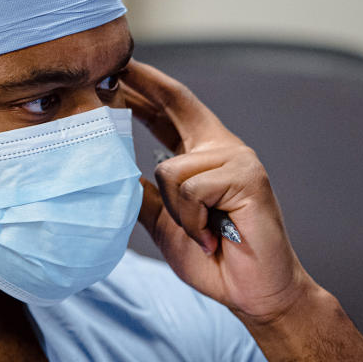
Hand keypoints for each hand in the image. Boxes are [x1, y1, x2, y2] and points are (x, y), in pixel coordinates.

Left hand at [120, 60, 312, 325]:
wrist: (251, 293)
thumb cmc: (213, 259)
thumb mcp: (165, 222)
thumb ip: (144, 193)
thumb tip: (111, 169)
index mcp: (203, 156)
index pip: (170, 111)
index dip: (144, 88)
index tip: (117, 67)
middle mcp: (222, 148)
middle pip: (177, 103)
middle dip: (143, 86)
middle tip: (112, 71)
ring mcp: (238, 159)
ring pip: (170, 168)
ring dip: (177, 213)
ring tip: (202, 234)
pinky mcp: (247, 177)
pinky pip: (192, 188)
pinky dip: (192, 220)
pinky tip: (212, 236)